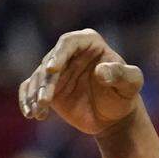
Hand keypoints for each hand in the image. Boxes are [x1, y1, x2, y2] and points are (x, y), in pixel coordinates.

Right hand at [18, 28, 143, 134]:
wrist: (115, 115)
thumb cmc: (125, 95)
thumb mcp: (131, 84)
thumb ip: (122, 75)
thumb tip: (101, 72)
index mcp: (90, 43)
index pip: (69, 42)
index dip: (59, 54)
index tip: (52, 70)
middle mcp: (68, 53)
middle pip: (50, 61)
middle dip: (45, 81)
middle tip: (45, 100)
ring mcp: (56, 69)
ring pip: (39, 77)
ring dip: (35, 94)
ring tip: (38, 110)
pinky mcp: (47, 86)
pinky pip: (30, 89)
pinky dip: (27, 100)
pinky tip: (31, 113)